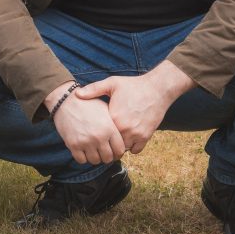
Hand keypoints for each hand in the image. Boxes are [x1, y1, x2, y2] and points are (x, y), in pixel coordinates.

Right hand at [47, 82, 124, 164]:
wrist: (66, 100)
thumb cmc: (88, 104)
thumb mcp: (105, 109)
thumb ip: (114, 125)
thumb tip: (122, 137)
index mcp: (109, 128)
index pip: (120, 150)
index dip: (118, 152)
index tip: (115, 151)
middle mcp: (98, 137)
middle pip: (108, 158)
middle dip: (107, 157)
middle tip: (104, 152)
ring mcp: (85, 142)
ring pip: (95, 161)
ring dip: (95, 157)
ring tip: (94, 151)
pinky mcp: (73, 145)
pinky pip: (81, 160)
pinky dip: (84, 158)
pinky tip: (84, 150)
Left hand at [75, 61, 195, 154]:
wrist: (158, 88)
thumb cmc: (134, 85)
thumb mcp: (112, 83)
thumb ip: (94, 89)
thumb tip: (76, 94)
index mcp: (113, 117)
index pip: (99, 134)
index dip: (97, 133)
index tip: (96, 131)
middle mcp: (124, 128)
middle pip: (110, 145)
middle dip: (107, 143)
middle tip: (105, 139)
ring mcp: (136, 134)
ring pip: (123, 149)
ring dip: (120, 145)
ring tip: (116, 139)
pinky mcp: (146, 136)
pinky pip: (136, 150)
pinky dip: (132, 147)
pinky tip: (129, 138)